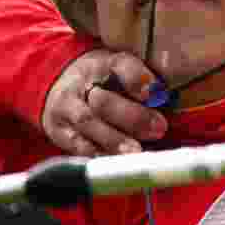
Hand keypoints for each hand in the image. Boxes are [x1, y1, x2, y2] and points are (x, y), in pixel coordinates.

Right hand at [41, 49, 168, 155]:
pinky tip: (115, 161)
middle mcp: (82, 82)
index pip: (121, 64)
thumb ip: (143, 82)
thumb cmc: (104, 79)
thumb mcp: (121, 70)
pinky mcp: (58, 129)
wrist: (58, 82)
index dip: (138, 79)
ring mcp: (66, 106)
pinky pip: (76, 144)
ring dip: (114, 140)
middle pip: (104, 100)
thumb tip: (166, 101)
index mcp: (104, 62)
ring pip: (89, 122)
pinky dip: (98, 153)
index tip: (157, 93)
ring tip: (136, 152)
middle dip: (132, 117)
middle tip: (158, 129)